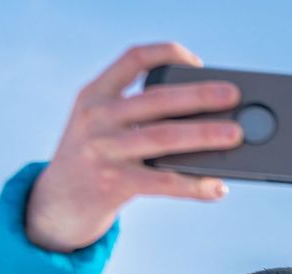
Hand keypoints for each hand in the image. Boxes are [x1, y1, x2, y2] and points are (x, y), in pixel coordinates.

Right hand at [25, 42, 243, 252]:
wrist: (56, 202)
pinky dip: (194, 185)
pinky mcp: (113, 183)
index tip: (196, 61)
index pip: (133, 58)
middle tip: (233, 95)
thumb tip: (206, 120)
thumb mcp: (101, 125)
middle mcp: (97, 117)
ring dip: (204, 135)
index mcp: (95, 94)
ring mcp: (104, 150)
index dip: (166, 54)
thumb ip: (139, 115)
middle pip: (157, 99)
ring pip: (164, 138)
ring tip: (235, 135)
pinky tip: (217, 187)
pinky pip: (163, 182)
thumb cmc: (94, 159)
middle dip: (199, 96)